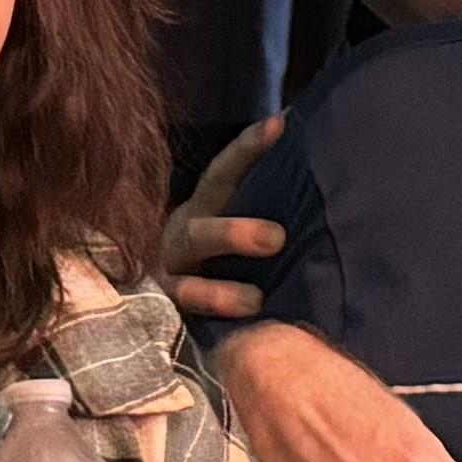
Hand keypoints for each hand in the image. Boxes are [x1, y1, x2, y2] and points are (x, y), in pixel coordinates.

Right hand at [165, 117, 286, 327]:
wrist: (157, 301)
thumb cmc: (224, 257)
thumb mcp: (234, 218)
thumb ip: (263, 197)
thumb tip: (304, 146)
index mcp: (201, 211)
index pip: (221, 175)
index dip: (246, 150)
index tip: (279, 126)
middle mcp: (179, 243)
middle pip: (198, 233)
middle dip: (233, 234)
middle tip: (276, 239)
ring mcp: (169, 283)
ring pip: (185, 286)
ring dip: (217, 293)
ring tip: (255, 301)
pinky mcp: (167, 320)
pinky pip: (180, 325)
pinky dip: (203, 331)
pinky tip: (236, 335)